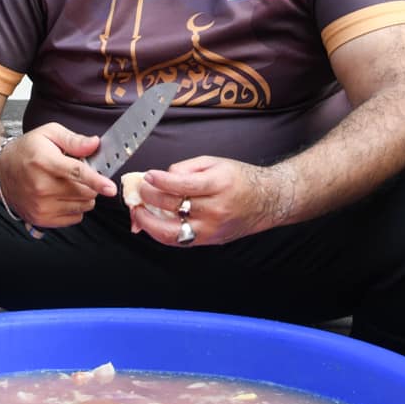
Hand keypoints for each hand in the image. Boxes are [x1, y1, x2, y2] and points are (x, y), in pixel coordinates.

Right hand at [2, 124, 109, 229]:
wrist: (0, 171)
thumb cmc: (26, 150)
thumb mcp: (49, 134)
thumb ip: (74, 139)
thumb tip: (95, 144)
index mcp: (44, 161)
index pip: (76, 173)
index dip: (96, 181)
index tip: (111, 188)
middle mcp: (41, 186)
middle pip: (84, 192)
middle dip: (91, 184)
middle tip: (78, 173)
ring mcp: (40, 205)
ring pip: (82, 206)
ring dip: (84, 196)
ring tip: (68, 184)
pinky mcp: (41, 219)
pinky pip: (74, 218)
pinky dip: (75, 208)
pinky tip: (63, 196)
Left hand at [130, 158, 292, 246]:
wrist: (267, 201)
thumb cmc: (240, 179)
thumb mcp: (215, 162)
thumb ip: (186, 168)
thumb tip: (162, 177)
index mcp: (217, 185)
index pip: (181, 186)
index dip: (159, 181)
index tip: (147, 176)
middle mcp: (215, 209)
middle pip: (172, 207)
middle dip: (149, 198)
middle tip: (139, 190)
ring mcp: (211, 229)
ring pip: (171, 231)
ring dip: (148, 222)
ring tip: (137, 212)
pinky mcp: (209, 240)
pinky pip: (178, 241)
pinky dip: (160, 233)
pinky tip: (151, 224)